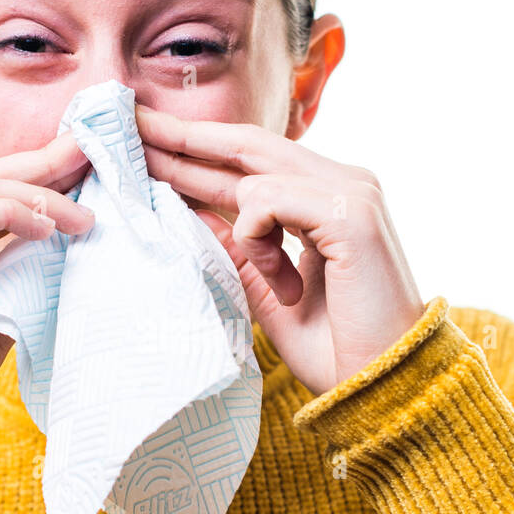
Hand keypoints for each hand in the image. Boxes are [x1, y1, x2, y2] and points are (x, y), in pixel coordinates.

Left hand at [135, 105, 425, 396]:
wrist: (382, 388)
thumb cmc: (336, 348)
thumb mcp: (268, 292)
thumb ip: (239, 250)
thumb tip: (192, 214)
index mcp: (328, 199)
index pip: (252, 160)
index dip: (198, 151)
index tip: (147, 143)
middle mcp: (345, 183)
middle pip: (247, 142)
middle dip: (184, 137)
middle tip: (130, 125)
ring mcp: (353, 192)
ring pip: (256, 169)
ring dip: (247, 233)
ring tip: (278, 284)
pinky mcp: (351, 213)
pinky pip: (269, 199)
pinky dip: (260, 239)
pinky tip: (288, 284)